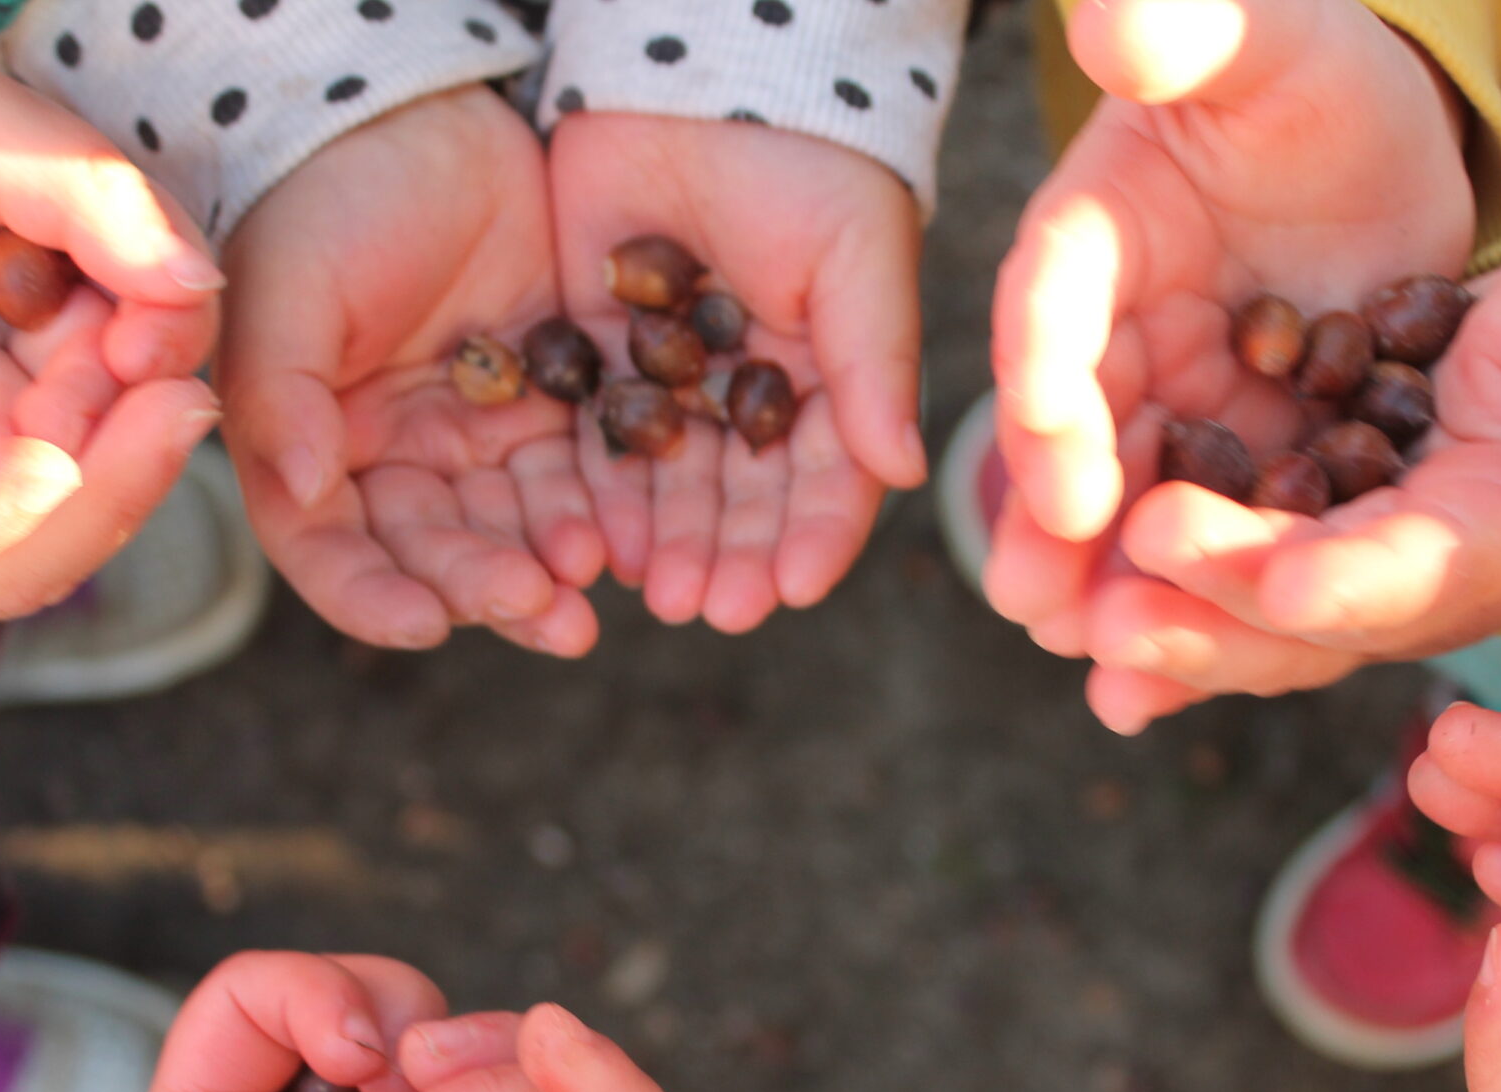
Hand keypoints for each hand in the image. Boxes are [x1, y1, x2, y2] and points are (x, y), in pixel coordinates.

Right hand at [223, 88, 600, 655]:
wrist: (421, 119)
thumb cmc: (327, 201)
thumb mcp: (288, 287)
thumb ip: (281, 392)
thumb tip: (299, 487)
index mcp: (310, 451)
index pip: (332, 551)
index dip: (373, 595)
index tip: (426, 624)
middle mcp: (394, 464)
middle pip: (437, 554)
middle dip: (488, 592)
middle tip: (546, 613)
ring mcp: (477, 440)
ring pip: (515, 532)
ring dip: (551, 571)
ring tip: (590, 598)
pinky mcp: (550, 408)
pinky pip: (579, 476)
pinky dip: (603, 513)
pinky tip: (630, 537)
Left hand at [551, 114, 924, 632]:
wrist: (697, 71)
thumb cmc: (804, 158)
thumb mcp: (856, 260)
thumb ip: (874, 368)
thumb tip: (908, 470)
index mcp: (828, 376)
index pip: (830, 478)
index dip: (815, 537)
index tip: (793, 590)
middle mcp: (753, 392)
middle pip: (745, 498)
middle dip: (731, 558)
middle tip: (710, 611)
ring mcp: (674, 376)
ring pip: (671, 484)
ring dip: (665, 543)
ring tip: (655, 593)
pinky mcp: (599, 349)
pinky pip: (597, 436)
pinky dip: (598, 490)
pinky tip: (592, 538)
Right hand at [987, 0, 1478, 711]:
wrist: (1381, 145)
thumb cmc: (1308, 71)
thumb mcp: (1265, 36)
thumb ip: (1190, 28)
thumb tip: (1116, 16)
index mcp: (1093, 228)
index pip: (1052, 301)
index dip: (1047, 386)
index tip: (1061, 468)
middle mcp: (1110, 327)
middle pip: (1070, 426)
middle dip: (1053, 519)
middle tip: (1038, 601)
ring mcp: (1168, 397)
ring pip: (1128, 496)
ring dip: (1106, 578)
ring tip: (1095, 652)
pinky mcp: (1231, 450)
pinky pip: (1205, 526)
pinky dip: (1191, 594)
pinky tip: (1172, 677)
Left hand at [1075, 260, 1500, 732]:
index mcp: (1490, 545)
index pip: (1414, 573)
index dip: (1347, 583)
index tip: (1281, 584)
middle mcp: (1402, 594)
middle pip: (1301, 620)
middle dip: (1212, 613)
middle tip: (1118, 614)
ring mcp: (1333, 592)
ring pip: (1240, 624)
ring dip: (1162, 633)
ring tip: (1074, 631)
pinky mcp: (1279, 569)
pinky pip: (1206, 600)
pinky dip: (1148, 618)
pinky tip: (1066, 628)